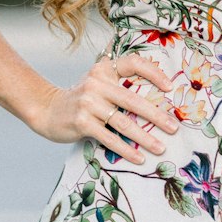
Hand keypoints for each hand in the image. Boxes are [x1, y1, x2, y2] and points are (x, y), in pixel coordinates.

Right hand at [31, 52, 179, 164]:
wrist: (47, 110)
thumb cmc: (82, 99)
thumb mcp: (98, 83)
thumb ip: (120, 85)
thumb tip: (157, 100)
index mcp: (104, 70)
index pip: (133, 64)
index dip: (153, 73)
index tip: (170, 88)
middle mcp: (96, 83)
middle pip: (133, 100)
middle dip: (157, 116)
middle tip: (174, 128)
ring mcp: (88, 103)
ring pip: (123, 123)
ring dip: (145, 138)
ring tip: (160, 148)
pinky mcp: (82, 122)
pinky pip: (110, 138)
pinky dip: (126, 150)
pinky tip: (139, 158)